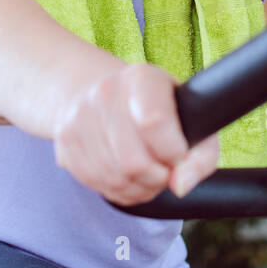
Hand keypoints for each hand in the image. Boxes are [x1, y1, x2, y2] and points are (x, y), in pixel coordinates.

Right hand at [50, 60, 220, 205]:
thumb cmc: (156, 108)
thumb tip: (180, 185)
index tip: (177, 153)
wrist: (100, 92)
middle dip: (156, 177)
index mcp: (141, 78)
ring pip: (114, 179)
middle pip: (134, 162)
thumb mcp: (190, 118)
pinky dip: (117, 189)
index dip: (173, 152)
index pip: (155, 124)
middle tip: (163, 169)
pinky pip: (95, 184)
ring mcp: (79, 117)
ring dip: (138, 187)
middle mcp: (105, 92)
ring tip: (147, 173)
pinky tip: (126, 174)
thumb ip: (201, 154)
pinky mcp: (65, 141)